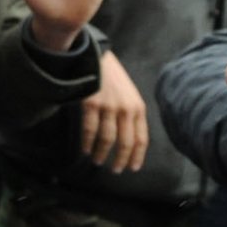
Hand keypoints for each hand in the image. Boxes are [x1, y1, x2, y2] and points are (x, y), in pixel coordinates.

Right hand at [80, 51, 148, 172]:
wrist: (97, 57)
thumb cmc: (112, 78)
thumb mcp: (128, 95)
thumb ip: (130, 114)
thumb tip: (127, 139)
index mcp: (138, 108)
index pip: (141, 138)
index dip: (137, 156)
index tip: (132, 168)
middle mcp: (126, 109)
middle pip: (125, 142)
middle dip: (120, 159)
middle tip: (115, 170)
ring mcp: (109, 107)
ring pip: (107, 139)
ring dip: (102, 153)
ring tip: (97, 161)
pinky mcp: (92, 104)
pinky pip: (90, 129)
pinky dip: (87, 142)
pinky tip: (85, 149)